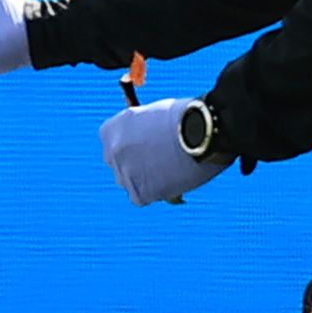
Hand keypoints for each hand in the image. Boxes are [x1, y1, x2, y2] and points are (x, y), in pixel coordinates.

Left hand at [98, 97, 230, 205]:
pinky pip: (142, 197)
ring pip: (131, 183)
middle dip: (135, 165)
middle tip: (158, 164)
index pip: (112, 143)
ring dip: (146, 180)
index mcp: (111, 130)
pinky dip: (156, 193)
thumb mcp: (152, 115)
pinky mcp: (139, 193)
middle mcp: (112, 152)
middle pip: (119, 165)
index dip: (130, 147)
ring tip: (173, 170)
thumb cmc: (183, 117)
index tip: (144, 148)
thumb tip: (143, 142)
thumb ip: (140, 130)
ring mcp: (124, 174)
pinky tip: (174, 181)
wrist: (200, 132)